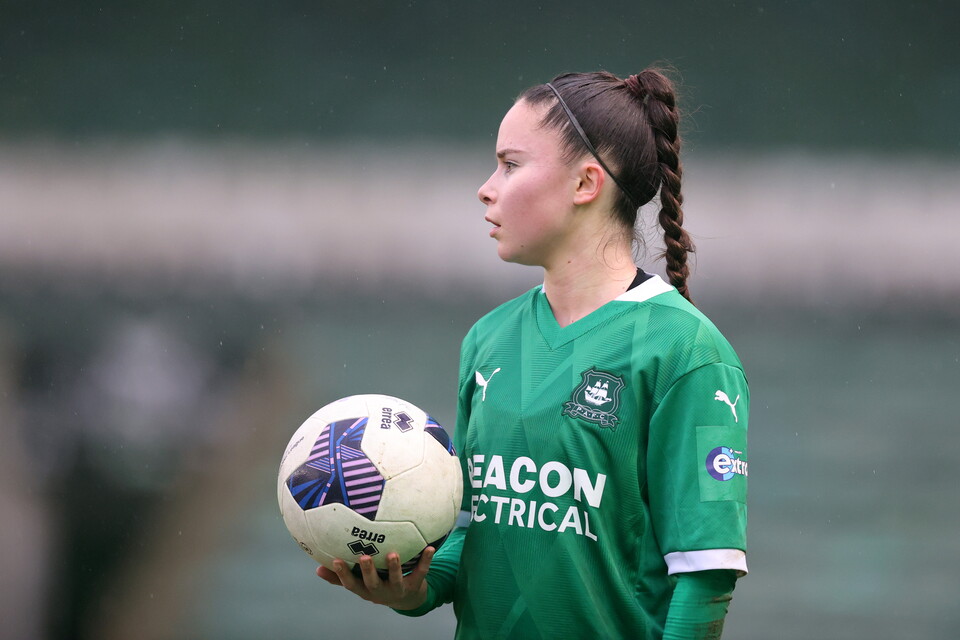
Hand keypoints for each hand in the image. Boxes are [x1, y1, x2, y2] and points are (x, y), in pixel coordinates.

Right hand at [316, 547, 434, 609]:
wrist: (407, 599)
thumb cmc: (378, 584)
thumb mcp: (359, 583)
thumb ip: (339, 577)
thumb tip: (317, 567)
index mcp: (365, 590)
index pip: (351, 584)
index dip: (343, 574)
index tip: (336, 560)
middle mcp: (381, 592)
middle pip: (372, 584)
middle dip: (368, 571)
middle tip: (364, 557)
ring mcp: (398, 589)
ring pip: (396, 580)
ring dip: (394, 568)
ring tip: (393, 554)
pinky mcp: (415, 585)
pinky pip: (421, 572)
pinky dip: (426, 561)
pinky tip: (429, 548)